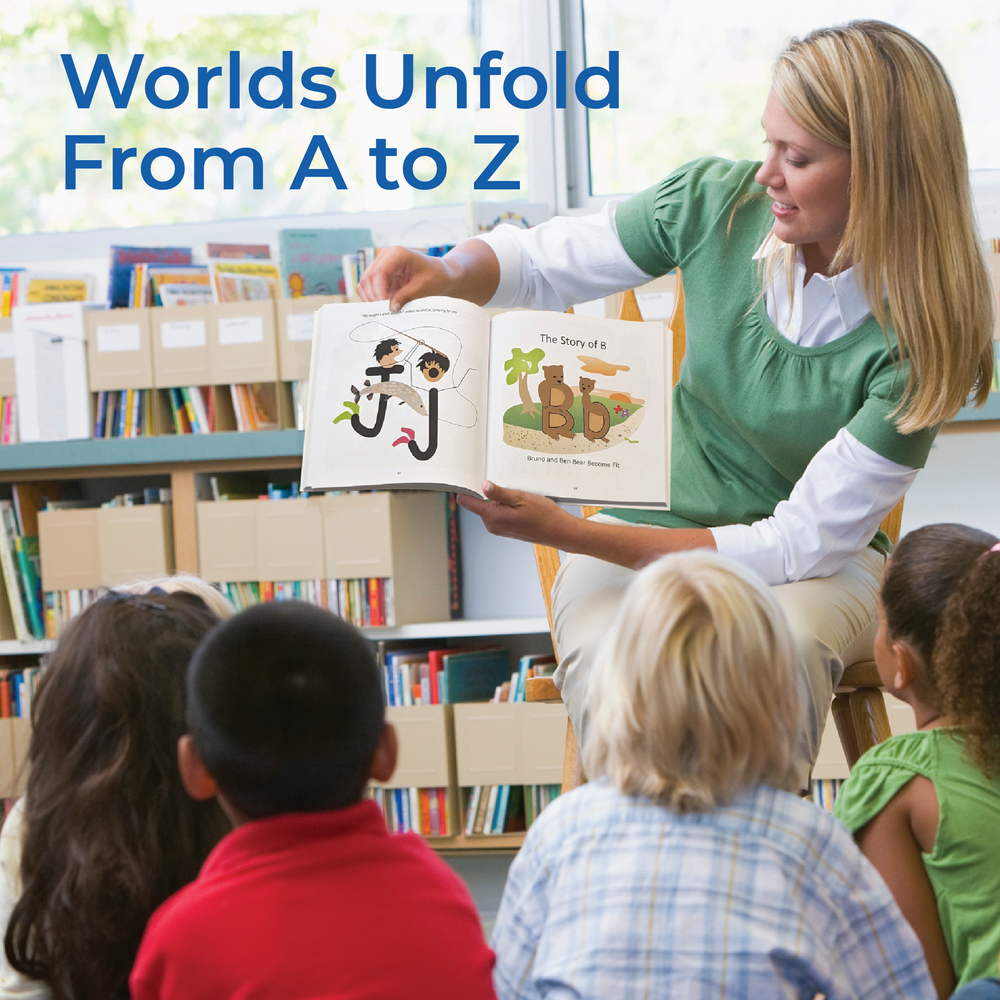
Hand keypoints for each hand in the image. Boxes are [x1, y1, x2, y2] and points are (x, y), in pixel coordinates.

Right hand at [358, 239, 500, 312]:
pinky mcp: (381, 276)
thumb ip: (406, 297)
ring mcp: (382, 265)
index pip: (379, 272)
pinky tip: (383, 306)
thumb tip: (390, 309)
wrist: (441, 275)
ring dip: (371, 298)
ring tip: (384, 311)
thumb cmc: (436, 277)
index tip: (384, 306)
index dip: (378, 291)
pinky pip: (369, 288)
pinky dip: (372, 298)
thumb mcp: (423, 288)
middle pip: (368, 278)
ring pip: (365, 283)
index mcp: (398, 254)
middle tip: (384, 313)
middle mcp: (386, 257)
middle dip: (373, 297)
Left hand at [456, 482, 574, 547]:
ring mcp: (498, 528)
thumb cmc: (543, 515)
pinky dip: (504, 505)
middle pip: (478, 503)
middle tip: (503, 484)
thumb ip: (500, 493)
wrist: (558, 531)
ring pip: (488, 507)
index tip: (471, 477)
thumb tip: (483, 486)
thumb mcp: (521, 498)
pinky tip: (518, 503)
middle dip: (486, 492)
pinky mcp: (504, 528)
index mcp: (493, 516)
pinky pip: (497, 512)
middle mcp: (492, 524)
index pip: (467, 501)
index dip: (467, 488)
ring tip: (515, 495)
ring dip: (498, 498)